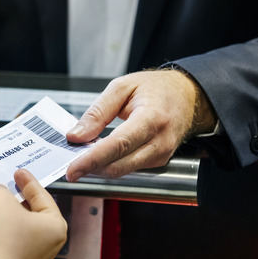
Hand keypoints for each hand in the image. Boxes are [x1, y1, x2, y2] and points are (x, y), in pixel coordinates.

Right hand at [0, 169, 66, 258]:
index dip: (28, 182)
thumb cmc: (4, 240)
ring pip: (16, 224)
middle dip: (13, 198)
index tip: (20, 173)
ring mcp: (30, 253)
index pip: (43, 196)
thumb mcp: (3, 202)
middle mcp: (46, 242)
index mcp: (55, 227)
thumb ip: (2, 191)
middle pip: (30, 211)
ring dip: (1, 211)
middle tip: (5, 185)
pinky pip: (6, 237)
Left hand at [65, 69, 214, 180]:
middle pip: (119, 165)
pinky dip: (112, 164)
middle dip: (91, 168)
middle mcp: (160, 141)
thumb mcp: (122, 87)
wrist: (188, 96)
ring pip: (123, 171)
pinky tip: (102, 154)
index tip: (72, 169)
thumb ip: (97, 112)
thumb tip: (76, 136)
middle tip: (70, 164)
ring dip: (100, 167)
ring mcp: (161, 155)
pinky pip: (129, 168)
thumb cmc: (157, 89)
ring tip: (84, 156)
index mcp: (152, 118)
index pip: (118, 145)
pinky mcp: (159, 162)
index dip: (92, 160)